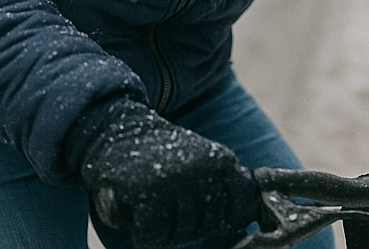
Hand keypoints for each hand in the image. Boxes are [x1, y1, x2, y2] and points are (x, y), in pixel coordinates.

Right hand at [77, 100, 258, 248]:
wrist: (115, 130)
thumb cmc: (161, 157)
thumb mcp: (201, 164)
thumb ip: (225, 187)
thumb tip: (254, 211)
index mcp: (222, 162)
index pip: (225, 219)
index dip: (202, 217)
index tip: (185, 197)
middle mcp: (203, 168)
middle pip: (199, 230)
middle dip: (178, 223)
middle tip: (161, 195)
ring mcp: (175, 178)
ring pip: (175, 237)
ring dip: (157, 226)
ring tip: (148, 195)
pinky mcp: (145, 190)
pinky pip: (150, 238)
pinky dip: (139, 230)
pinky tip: (133, 204)